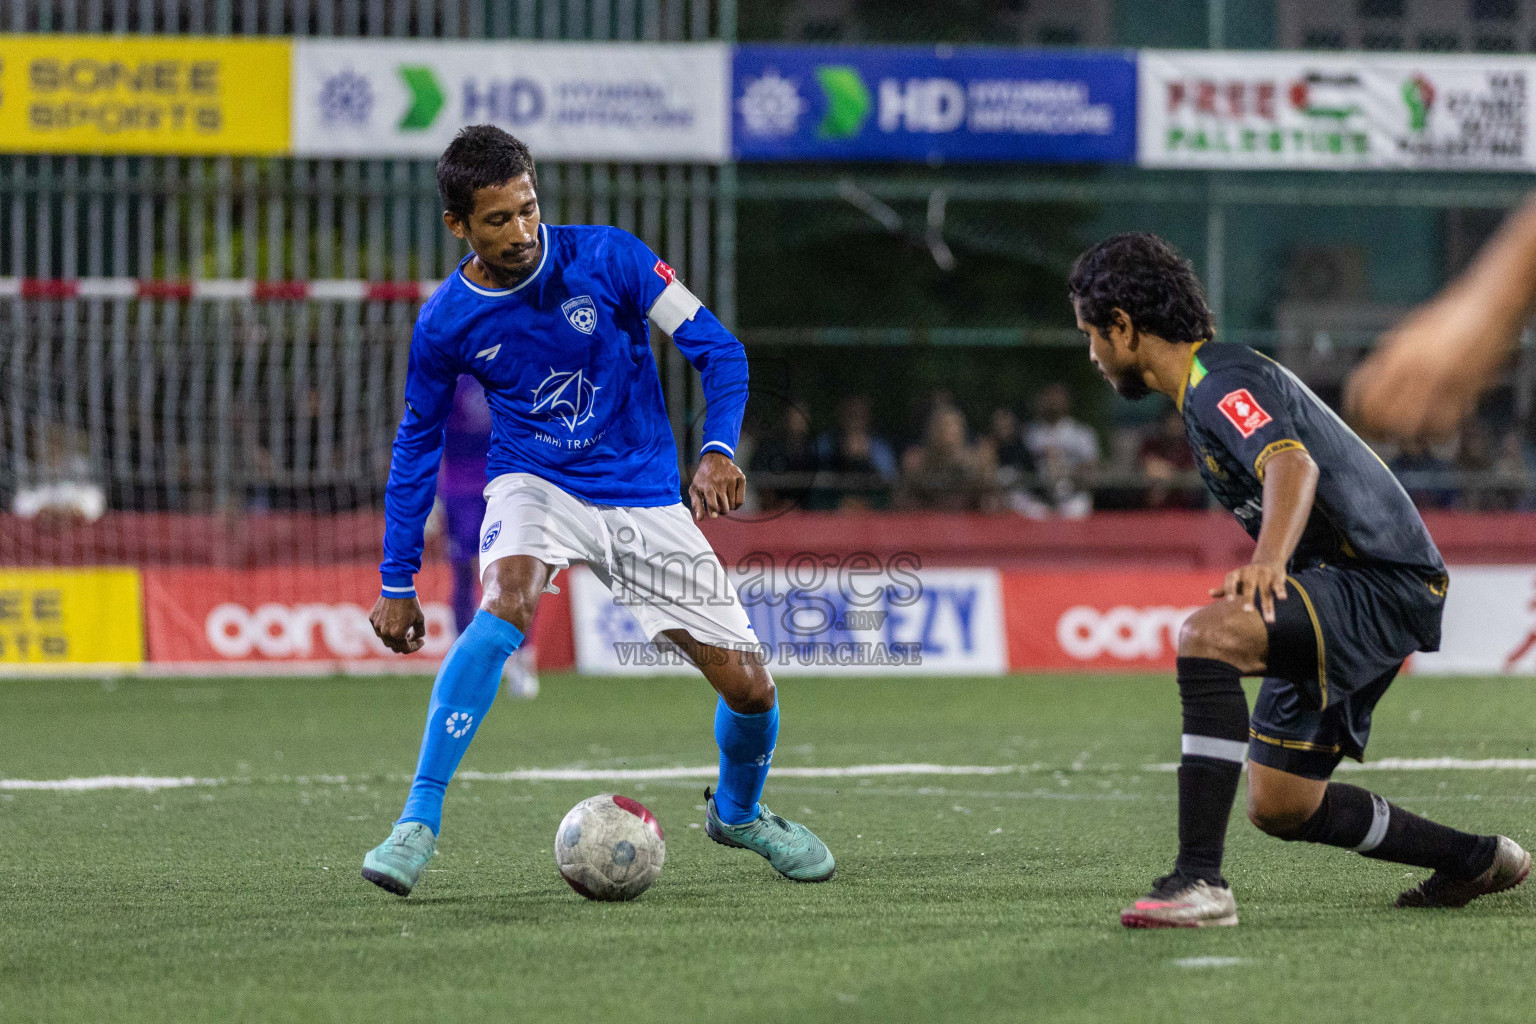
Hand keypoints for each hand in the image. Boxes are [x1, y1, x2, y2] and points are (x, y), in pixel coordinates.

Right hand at [370, 594, 426, 653]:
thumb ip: (419, 633)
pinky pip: (378, 629)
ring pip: (385, 640)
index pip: (406, 649)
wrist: (397, 588)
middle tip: (411, 636)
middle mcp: (385, 633)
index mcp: (397, 635)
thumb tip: (416, 639)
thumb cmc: (410, 603)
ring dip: (394, 638)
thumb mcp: (420, 619)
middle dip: (404, 644)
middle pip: (395, 647)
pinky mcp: (372, 619)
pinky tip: (393, 621)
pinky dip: (386, 629)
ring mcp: (376, 626)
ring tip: (402, 629)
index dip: (415, 647)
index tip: (421, 641)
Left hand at [689, 450, 745, 519]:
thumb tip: (699, 519)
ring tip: (724, 501)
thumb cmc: (703, 477)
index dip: (714, 511)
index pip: (712, 503)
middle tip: (718, 507)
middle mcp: (720, 482)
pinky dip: (736, 504)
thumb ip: (697, 504)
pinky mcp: (741, 478)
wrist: (715, 458)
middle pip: (725, 507)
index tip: (714, 516)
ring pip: (733, 505)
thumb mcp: (695, 488)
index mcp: (708, 485)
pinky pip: (740, 500)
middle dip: (721, 511)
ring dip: (729, 507)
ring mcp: (732, 480)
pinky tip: (731, 500)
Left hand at [1210, 561, 1287, 623]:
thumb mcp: (1235, 581)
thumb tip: (1210, 593)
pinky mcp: (1276, 576)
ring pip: (1265, 590)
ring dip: (1267, 605)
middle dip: (1249, 599)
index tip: (1229, 601)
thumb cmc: (1247, 577)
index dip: (1230, 590)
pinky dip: (1280, 591)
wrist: (1267, 561)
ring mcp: (1263, 573)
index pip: (1231, 581)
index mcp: (1237, 574)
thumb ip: (1224, 589)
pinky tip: (1282, 598)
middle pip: (1249, 586)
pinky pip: (1278, 584)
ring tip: (1270, 621)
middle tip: (1247, 611)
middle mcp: (1250, 572)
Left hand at [1344, 286, 1510, 441]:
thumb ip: (1388, 357)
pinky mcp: (1464, 389)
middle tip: (1382, 435)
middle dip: (1376, 431)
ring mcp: (1438, 379)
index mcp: (1395, 353)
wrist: (1489, 303)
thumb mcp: (1409, 332)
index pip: (1359, 392)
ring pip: (1407, 425)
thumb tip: (1370, 383)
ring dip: (1406, 436)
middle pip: (1378, 414)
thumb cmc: (1452, 315)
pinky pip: (1442, 425)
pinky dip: (1437, 434)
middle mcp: (1412, 367)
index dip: (1354, 413)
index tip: (1358, 422)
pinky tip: (1437, 429)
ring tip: (1409, 435)